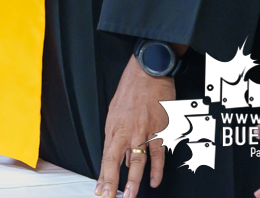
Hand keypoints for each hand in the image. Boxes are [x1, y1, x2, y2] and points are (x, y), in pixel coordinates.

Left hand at [96, 56, 172, 197]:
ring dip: (133, 181)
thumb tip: (122, 159)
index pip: (106, 158)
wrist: (146, 74)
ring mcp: (142, 132)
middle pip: (116, 162)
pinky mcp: (159, 130)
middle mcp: (126, 132)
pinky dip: (156, 170)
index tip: (100, 190)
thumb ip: (118, 137)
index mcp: (113, 128)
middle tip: (109, 197)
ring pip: (137, 161)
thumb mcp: (115, 113)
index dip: (103, 176)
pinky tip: (154, 182)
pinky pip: (158, 154)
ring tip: (130, 196)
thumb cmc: (130, 91)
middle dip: (113, 183)